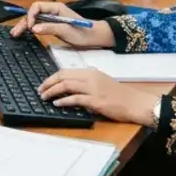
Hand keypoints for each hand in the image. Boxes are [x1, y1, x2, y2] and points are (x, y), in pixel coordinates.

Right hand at [8, 1, 113, 48]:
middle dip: (24, 21)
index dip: (31, 15)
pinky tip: (25, 34)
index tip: (30, 27)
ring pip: (34, 19)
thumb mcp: (66, 31)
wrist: (94, 37)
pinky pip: (39, 24)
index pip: (37, 6)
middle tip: (16, 32)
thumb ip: (50, 28)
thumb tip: (34, 28)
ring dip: (25, 25)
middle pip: (33, 13)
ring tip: (16, 33)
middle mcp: (53, 11)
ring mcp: (52, 18)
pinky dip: (31, 29)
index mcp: (56, 8)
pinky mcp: (53, 25)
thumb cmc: (83, 33)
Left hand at [39, 69, 159, 125]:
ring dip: (52, 91)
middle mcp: (90, 77)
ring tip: (44, 97)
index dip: (52, 78)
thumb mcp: (100, 82)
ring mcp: (93, 88)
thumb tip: (67, 87)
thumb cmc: (118, 95)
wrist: (135, 102)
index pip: (65, 71)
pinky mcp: (96, 100)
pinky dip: (64, 101)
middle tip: (40, 91)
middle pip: (62, 76)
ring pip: (66, 85)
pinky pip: (75, 99)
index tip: (44, 84)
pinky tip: (57, 104)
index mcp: (90, 72)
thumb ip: (85, 83)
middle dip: (48, 83)